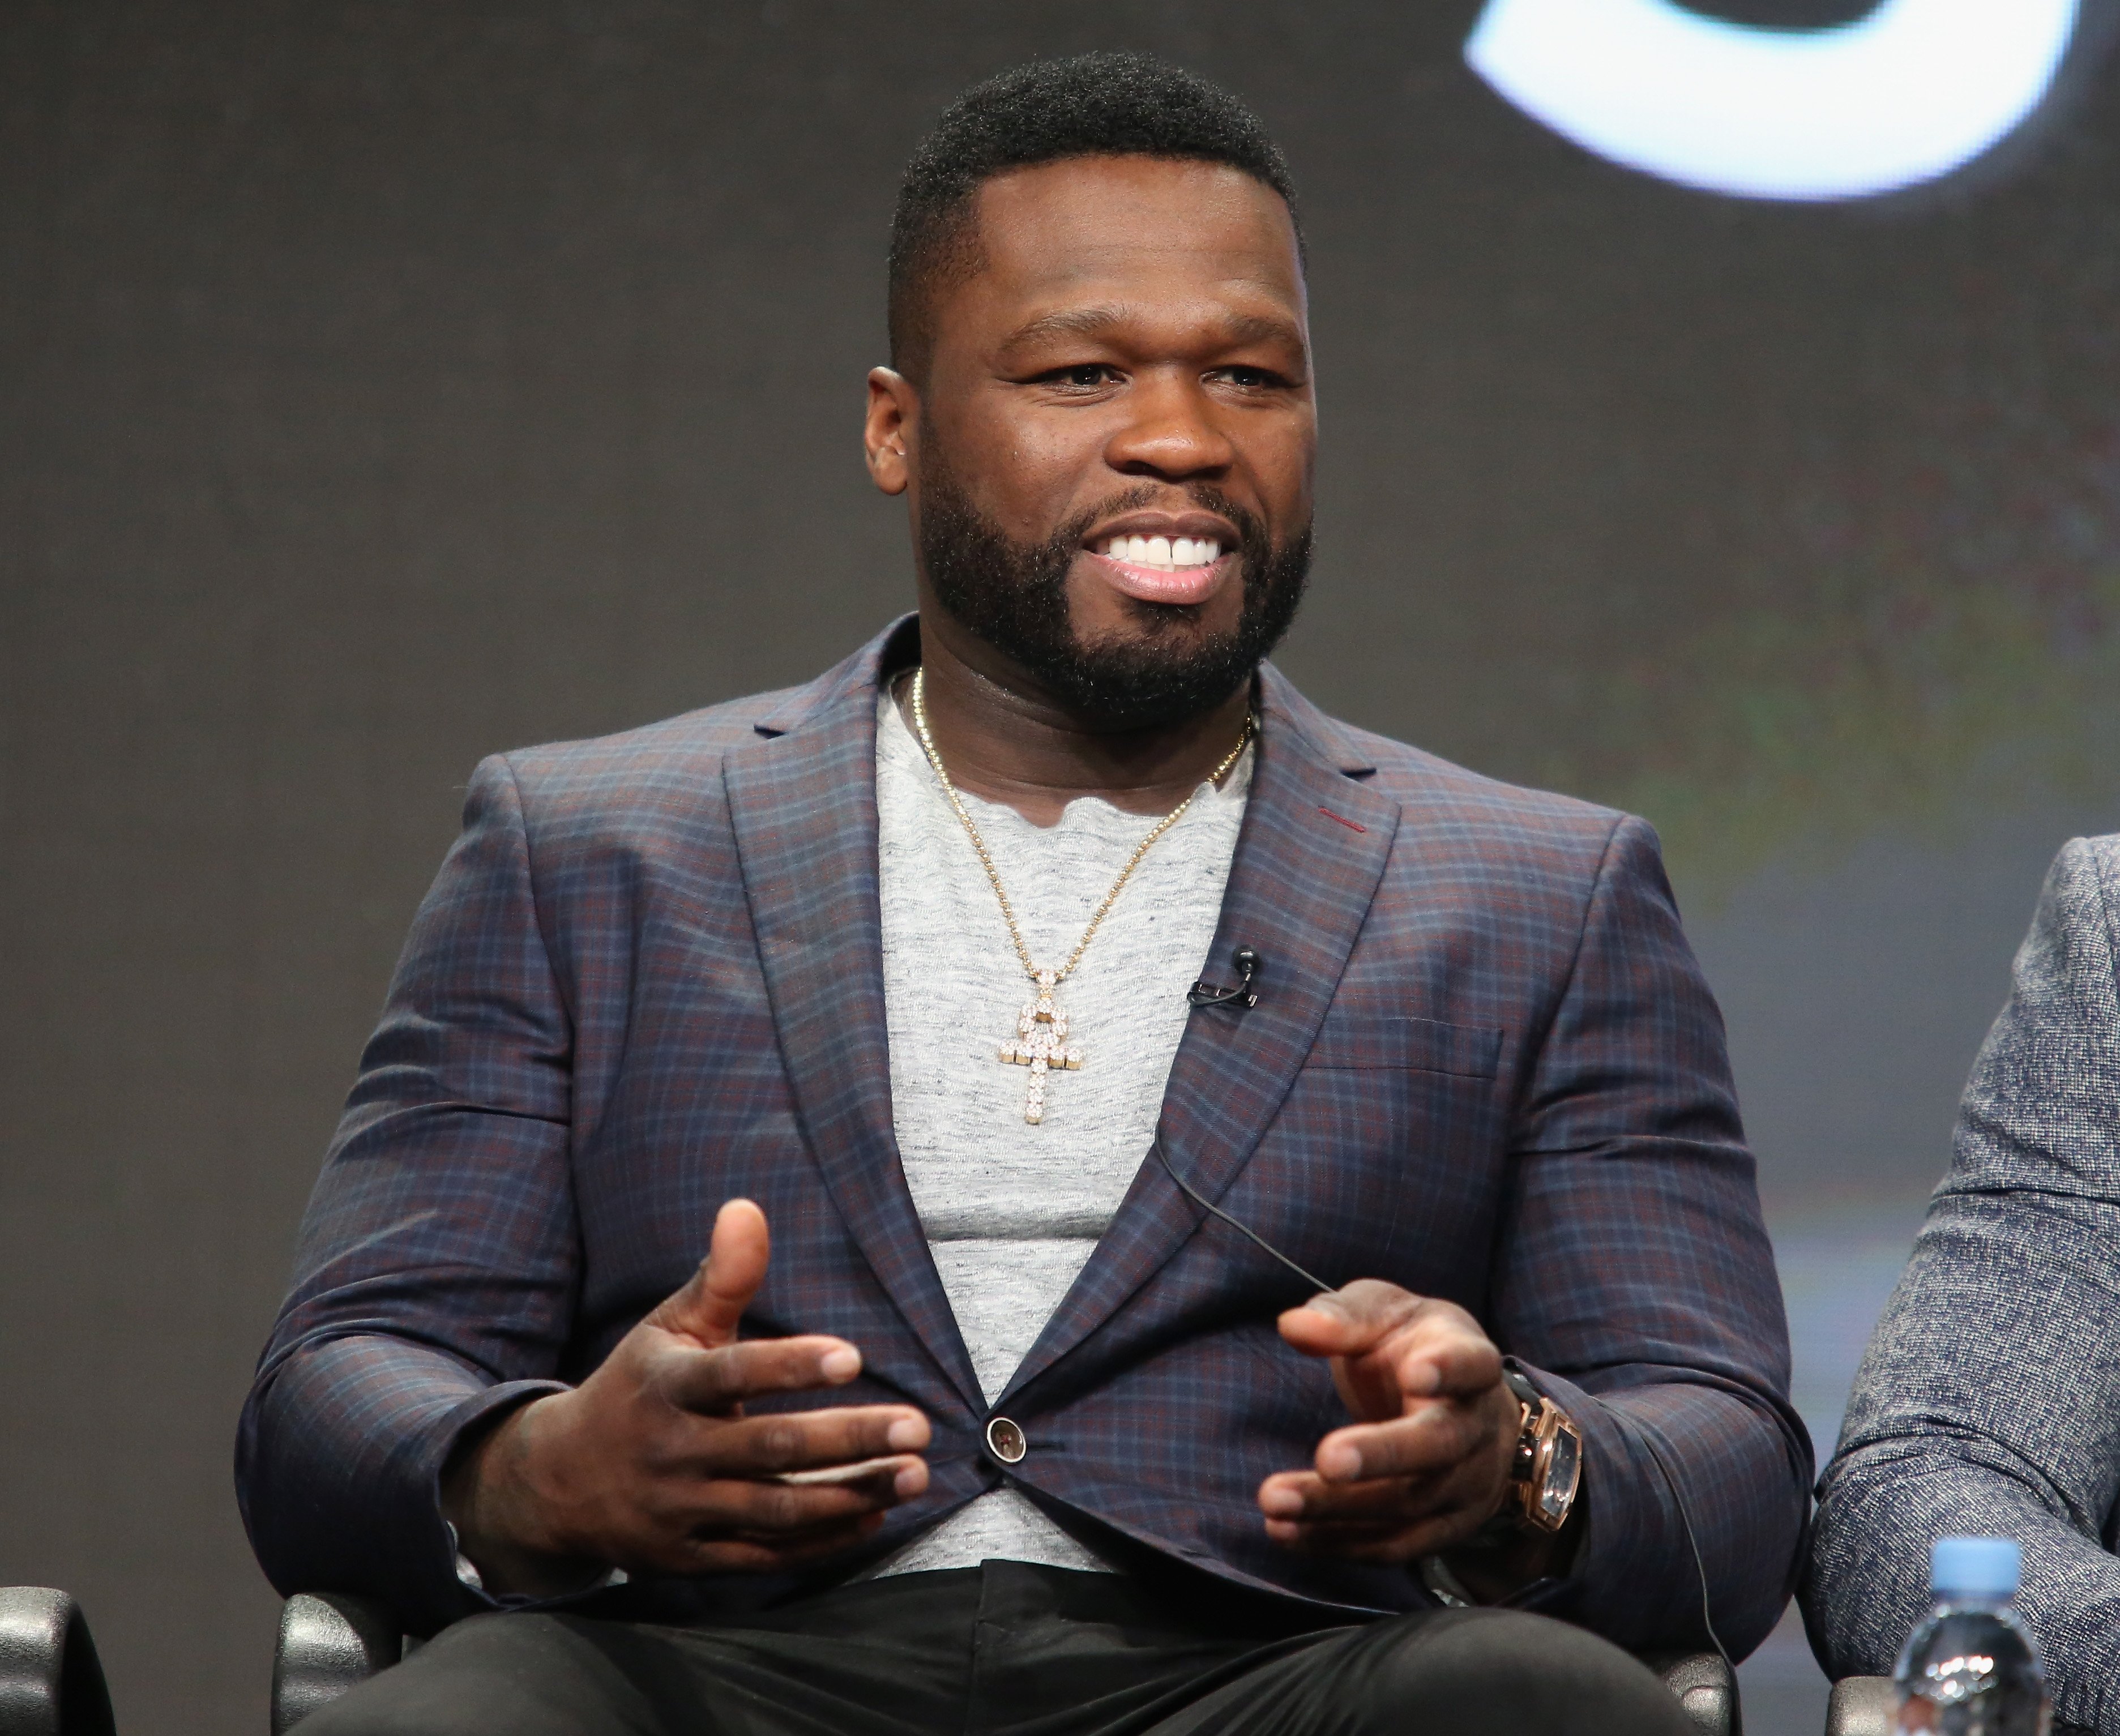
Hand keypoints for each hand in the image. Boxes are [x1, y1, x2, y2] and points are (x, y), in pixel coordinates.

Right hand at [442, 1199, 929, 1594]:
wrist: (558, 1481)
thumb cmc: (638, 1387)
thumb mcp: (669, 1327)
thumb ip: (721, 1276)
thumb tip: (747, 1207)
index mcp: (667, 1385)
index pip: (731, 1374)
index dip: (790, 1367)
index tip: (854, 1357)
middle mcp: (673, 1451)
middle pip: (768, 1448)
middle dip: (848, 1439)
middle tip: (917, 1427)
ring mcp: (682, 1511)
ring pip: (775, 1510)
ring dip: (851, 1494)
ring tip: (915, 1473)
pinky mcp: (692, 1558)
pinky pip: (765, 1555)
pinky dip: (823, 1540)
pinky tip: (875, 1513)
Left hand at [1258, 1281, 1525, 1564]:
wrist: (1465, 1409)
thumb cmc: (1414, 1348)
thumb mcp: (1386, 1314)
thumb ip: (1344, 1316)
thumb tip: (1294, 1326)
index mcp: (1470, 1359)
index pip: (1472, 1364)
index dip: (1450, 1369)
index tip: (1416, 1373)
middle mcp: (1477, 1427)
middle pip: (1439, 1445)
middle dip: (1383, 1455)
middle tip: (1327, 1459)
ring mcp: (1467, 1485)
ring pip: (1409, 1504)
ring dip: (1338, 1507)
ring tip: (1273, 1501)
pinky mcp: (1444, 1528)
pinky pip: (1395, 1544)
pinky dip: (1338, 1541)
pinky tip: (1286, 1532)